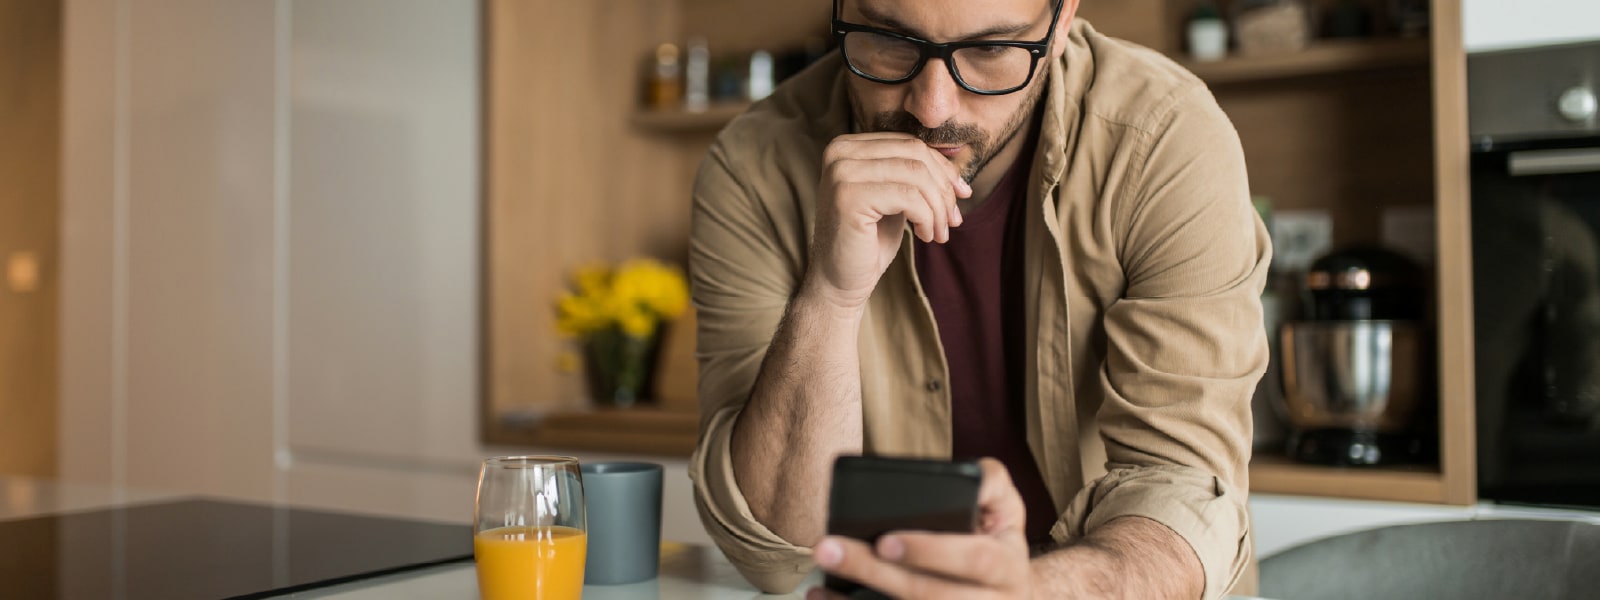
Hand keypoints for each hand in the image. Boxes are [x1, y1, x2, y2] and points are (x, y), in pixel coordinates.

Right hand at [804, 132, 972, 309]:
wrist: (838, 282)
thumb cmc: (869, 242)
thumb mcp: (895, 199)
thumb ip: (914, 174)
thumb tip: (958, 169)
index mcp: (848, 146)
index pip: (909, 143)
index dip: (942, 169)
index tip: (962, 194)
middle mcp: (840, 152)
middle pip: (914, 154)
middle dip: (943, 188)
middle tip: (953, 219)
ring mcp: (841, 173)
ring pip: (916, 175)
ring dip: (937, 207)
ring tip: (939, 233)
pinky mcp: (848, 197)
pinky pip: (908, 196)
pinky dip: (926, 218)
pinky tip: (924, 236)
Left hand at [809, 458, 1031, 599]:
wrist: (1012, 593)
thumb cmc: (996, 539)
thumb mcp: (1006, 505)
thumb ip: (989, 482)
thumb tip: (966, 475)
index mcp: (1008, 566)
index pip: (973, 559)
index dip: (929, 552)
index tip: (884, 540)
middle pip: (932, 595)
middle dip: (877, 574)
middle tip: (831, 549)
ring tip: (817, 585)